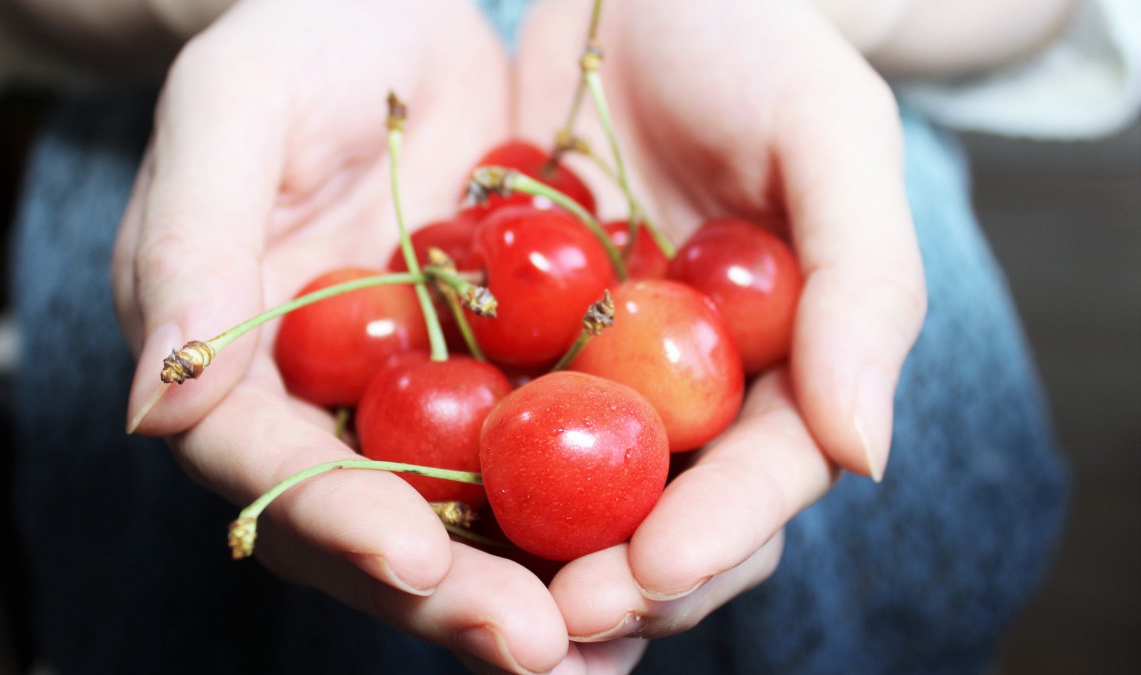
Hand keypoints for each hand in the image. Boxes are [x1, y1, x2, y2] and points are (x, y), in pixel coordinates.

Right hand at [113, 1, 571, 670]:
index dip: (333, 516)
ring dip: (529, 589)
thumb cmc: (302, 40)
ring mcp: (416, 403)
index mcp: (233, 361)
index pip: (267, 462)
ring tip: (603, 646)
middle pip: (372, 525)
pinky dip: (587, 514)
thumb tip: (154, 413)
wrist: (401, 16)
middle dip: (448, 592)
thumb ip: (188, 243)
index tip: (409, 554)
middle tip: (535, 647)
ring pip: (463, 520)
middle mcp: (324, 405)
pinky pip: (540, 460)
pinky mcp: (503, 379)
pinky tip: (652, 555)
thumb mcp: (234, 107)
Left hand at [515, 0, 925, 665]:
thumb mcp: (832, 134)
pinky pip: (478, 425)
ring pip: (571, 504)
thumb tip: (866, 455)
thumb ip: (864, 286)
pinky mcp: (509, 347)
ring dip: (524, 564)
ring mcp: (596, 378)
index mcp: (781, 366)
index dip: (716, 533)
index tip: (654, 571)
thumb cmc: (754, 44)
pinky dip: (449, 478)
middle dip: (616, 583)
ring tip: (471, 600)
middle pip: (666, 521)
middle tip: (551, 623)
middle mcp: (689, 393)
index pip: (762, 476)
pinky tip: (404, 511)